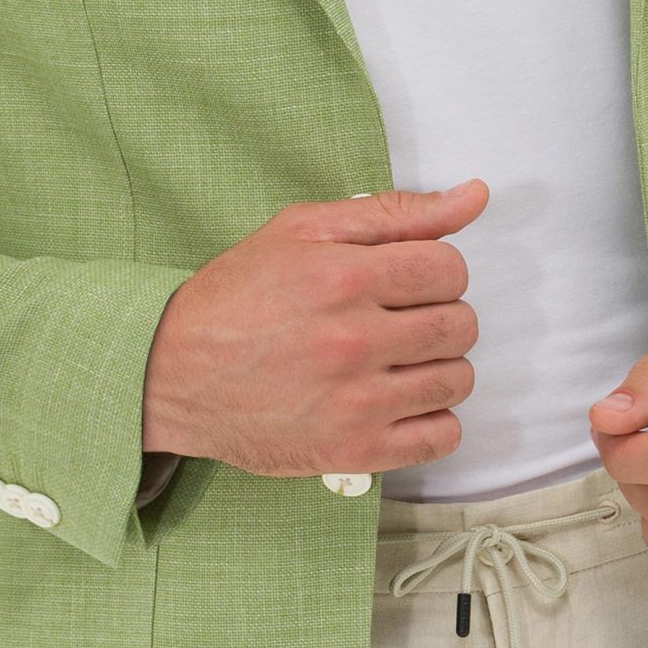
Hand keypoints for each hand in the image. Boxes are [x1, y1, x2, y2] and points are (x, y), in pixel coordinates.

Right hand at [141, 179, 487, 477]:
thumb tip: (475, 195)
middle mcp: (355, 339)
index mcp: (344, 276)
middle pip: (460, 324)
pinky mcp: (354, 452)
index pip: (450, 268)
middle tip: (396, 319)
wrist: (172, 371)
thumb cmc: (237, 295)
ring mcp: (357, 402)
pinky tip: (397, 400)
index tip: (405, 280)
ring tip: (394, 359)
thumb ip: (394, 212)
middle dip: (437, 315)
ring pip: (458, 380)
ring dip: (437, 366)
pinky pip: (442, 437)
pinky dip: (432, 419)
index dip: (434, 270)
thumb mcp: (304, 229)